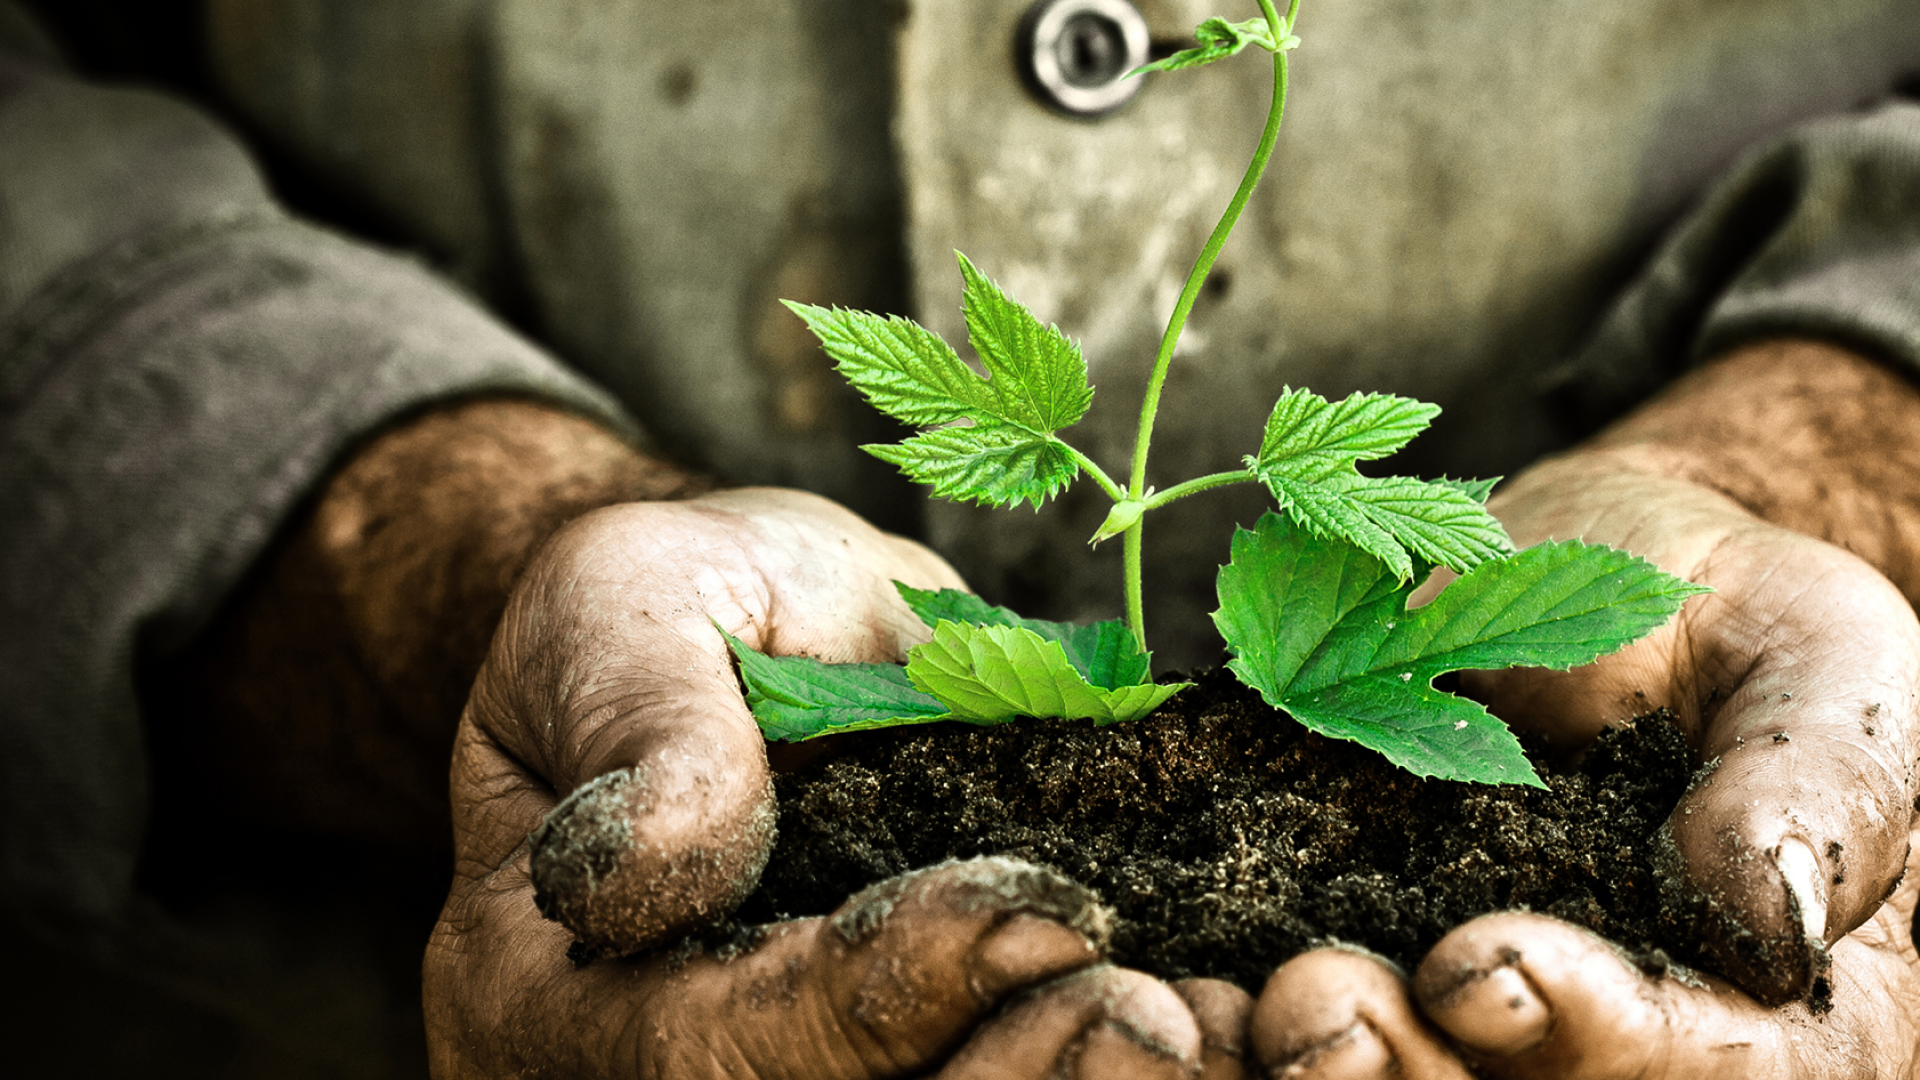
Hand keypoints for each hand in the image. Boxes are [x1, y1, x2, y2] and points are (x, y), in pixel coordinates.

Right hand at [420, 488, 1212, 1077]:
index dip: (873, 1004)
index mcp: (553, 988)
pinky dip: (1116, 1058)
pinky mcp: (913, 1053)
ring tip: (1217, 1024)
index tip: (1031, 921)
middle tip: (1158, 1020)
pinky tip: (1239, 1020)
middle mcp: (668, 1069)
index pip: (708, 1049)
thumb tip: (659, 863)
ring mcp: (798, 1070)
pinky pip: (1009, 1072)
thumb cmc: (664, 610)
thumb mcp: (623, 611)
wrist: (741, 636)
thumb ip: (643, 719)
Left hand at [1238, 340, 1919, 1077]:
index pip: (1694, 1071)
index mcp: (1764, 1017)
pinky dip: (1208, 1011)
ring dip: (1288, 1063)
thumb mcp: (1817, 659)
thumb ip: (1817, 785)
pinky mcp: (1350, 952)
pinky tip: (1148, 981)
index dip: (1590, 1041)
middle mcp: (1604, 1038)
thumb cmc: (1731, 616)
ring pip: (1387, 1077)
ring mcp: (1466, 1011)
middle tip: (1311, 1007)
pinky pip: (1272, 1006)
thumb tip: (1764, 919)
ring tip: (1204, 1009)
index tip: (1480, 969)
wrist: (1586, 577)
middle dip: (1403, 1072)